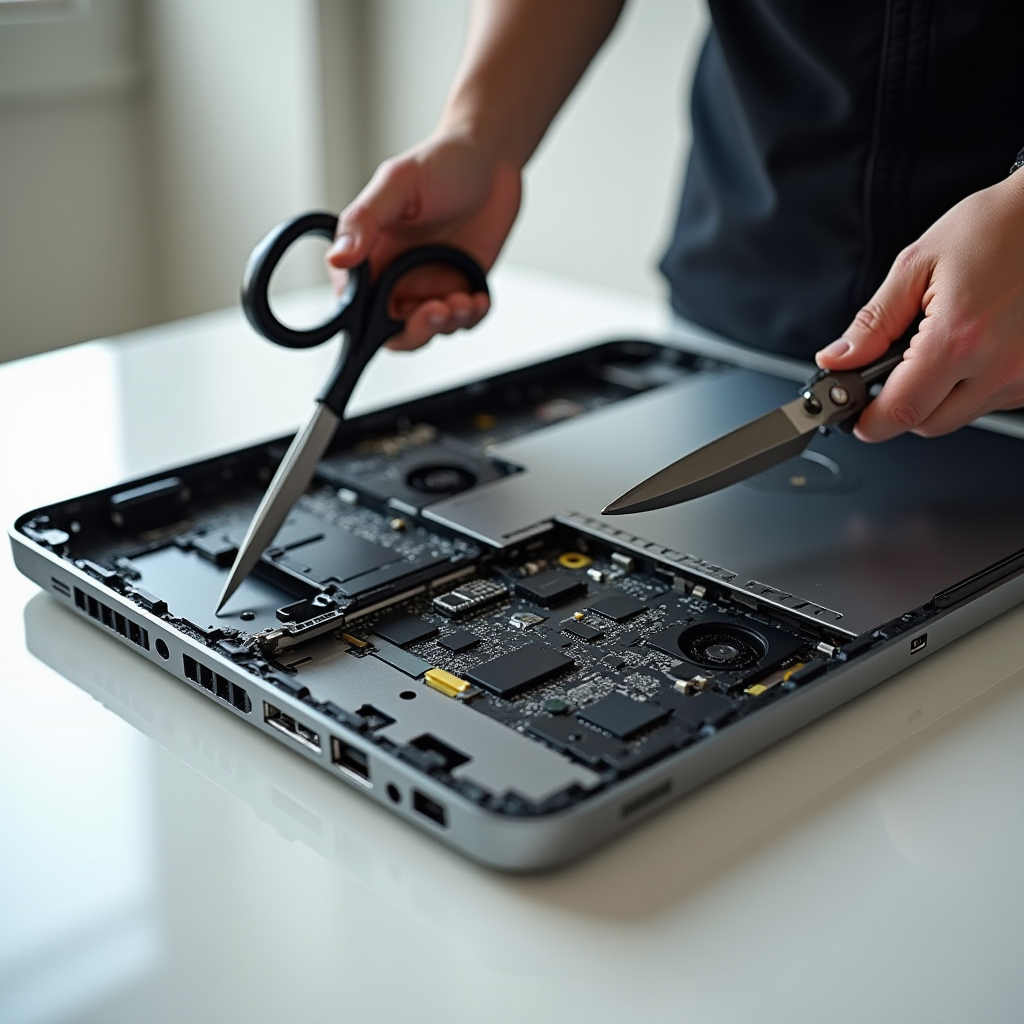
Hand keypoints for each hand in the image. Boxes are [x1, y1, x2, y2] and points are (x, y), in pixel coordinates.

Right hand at [327, 132, 520, 349]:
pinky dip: (472, 318)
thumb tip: (338, 259)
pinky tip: (479, 296)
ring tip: (464, 298)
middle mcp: (395, 276)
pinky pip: (463, 322)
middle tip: (438, 311)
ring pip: (430, 331)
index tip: (397, 310)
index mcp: (369, 255)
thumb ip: (365, 220)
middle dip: (417, 331)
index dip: (371, 321)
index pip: (355, 308)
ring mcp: (429, 285)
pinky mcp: (462, 289)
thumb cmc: (443, 162)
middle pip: (393, 331)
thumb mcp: (398, 183)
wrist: (493, 159)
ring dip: (447, 324)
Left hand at [815, 172, 1023, 441]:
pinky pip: (995, 400)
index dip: (869, 422)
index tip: (854, 414)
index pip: (900, 411)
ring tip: (943, 344)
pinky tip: (974, 348)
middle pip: (930, 423)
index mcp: (959, 339)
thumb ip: (873, 322)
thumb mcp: (918, 265)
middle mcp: (999, 365)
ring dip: (941, 396)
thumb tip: (838, 358)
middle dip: (902, 405)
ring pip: (962, 415)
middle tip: (894, 370)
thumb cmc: (997, 227)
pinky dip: (974, 385)